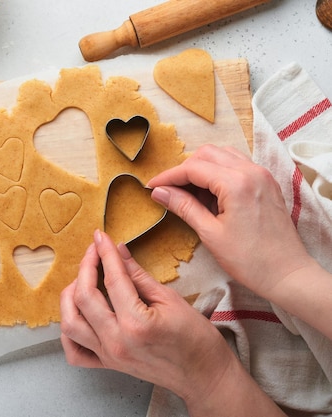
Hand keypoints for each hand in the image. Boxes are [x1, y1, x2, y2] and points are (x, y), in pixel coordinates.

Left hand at [59, 229, 286, 415]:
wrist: (205, 377)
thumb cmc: (197, 339)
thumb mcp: (172, 299)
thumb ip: (139, 275)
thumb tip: (119, 251)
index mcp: (136, 323)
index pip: (112, 279)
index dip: (105, 253)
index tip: (101, 237)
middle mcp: (117, 341)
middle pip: (83, 296)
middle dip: (85, 266)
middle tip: (94, 251)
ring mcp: (109, 356)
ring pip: (70, 322)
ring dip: (70, 296)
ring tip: (82, 279)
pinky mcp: (108, 365)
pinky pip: (74, 352)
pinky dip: (68, 332)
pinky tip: (77, 313)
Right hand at [147, 145, 314, 298]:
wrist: (287, 273)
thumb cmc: (249, 259)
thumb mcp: (210, 233)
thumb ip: (184, 207)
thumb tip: (159, 192)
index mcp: (237, 183)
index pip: (193, 168)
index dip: (168, 176)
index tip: (152, 186)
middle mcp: (251, 171)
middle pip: (207, 154)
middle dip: (184, 169)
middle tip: (168, 189)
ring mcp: (262, 175)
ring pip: (223, 155)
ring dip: (202, 168)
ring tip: (188, 192)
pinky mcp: (266, 183)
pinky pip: (237, 165)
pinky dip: (218, 172)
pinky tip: (209, 194)